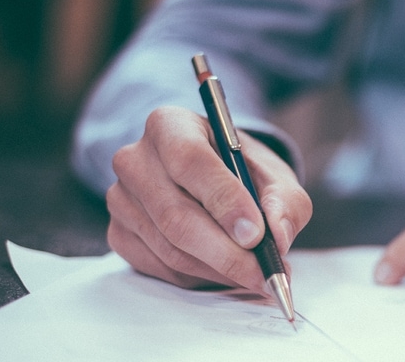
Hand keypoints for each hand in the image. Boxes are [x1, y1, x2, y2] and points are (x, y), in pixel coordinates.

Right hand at [106, 106, 310, 291]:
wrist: (213, 180)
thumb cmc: (242, 172)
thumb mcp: (274, 175)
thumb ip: (285, 201)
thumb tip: (278, 236)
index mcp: (170, 125)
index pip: (190, 160)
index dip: (224, 200)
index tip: (256, 234)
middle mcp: (135, 159)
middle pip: (176, 215)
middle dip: (227, 252)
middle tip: (264, 273)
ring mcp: (121, 199)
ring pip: (170, 248)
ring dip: (219, 270)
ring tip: (256, 275)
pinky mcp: (119, 234)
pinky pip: (161, 268)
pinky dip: (200, 278)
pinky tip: (226, 272)